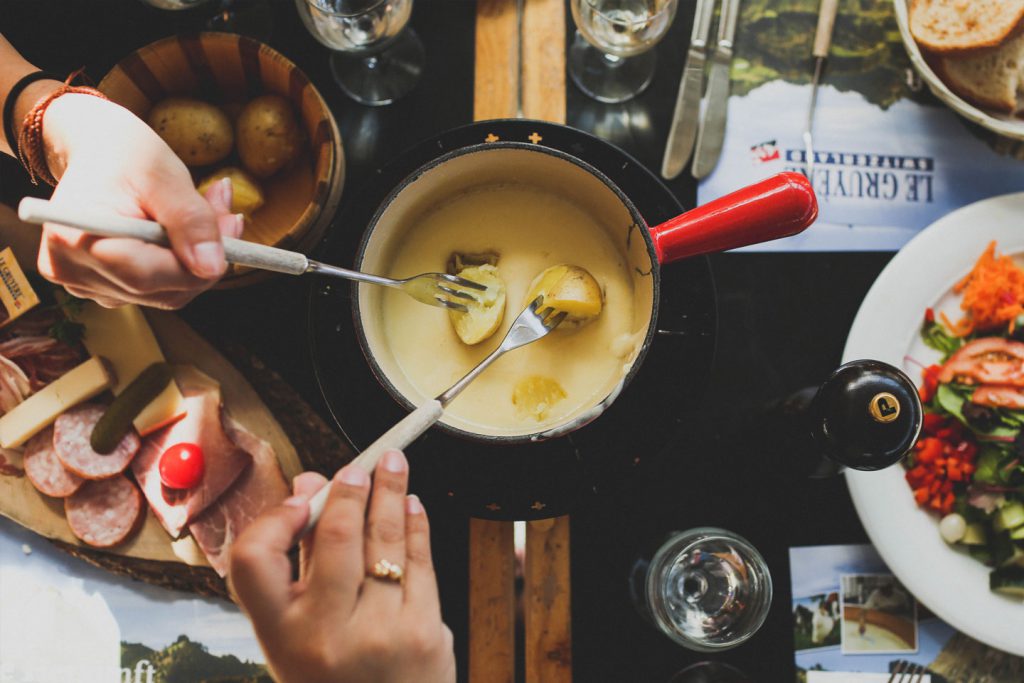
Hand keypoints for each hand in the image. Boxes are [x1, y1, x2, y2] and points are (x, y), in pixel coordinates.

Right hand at [36, 94, 241, 308]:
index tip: (231, 225)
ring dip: (198, 259)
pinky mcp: (104, 288)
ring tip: (209, 210)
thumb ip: (190, 220)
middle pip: (162, 290)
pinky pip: (159, 289)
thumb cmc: (123, 154)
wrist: (97, 152)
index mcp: (73, 240)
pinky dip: (182, 264)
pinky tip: (186, 231)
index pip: (147, 276)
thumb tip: (212, 267)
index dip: (198, 262)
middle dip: (205, 257)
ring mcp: (86, 285)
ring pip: (168, 293)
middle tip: (228, 213)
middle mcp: (72, 271)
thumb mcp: (163, 174)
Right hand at [229, 451, 455, 682]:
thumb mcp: (297, 635)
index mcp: (280, 636)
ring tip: (394, 465)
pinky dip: (416, 525)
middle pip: (335, 537)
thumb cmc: (335, 676)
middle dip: (350, 490)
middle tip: (359, 466)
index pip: (254, 560)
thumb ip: (300, 560)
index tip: (299, 497)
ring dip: (391, 493)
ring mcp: (379, 634)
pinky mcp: (424, 633)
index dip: (273, 519)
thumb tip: (310, 486)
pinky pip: (420, 562)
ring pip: (385, 541)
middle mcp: (325, 635)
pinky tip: (412, 505)